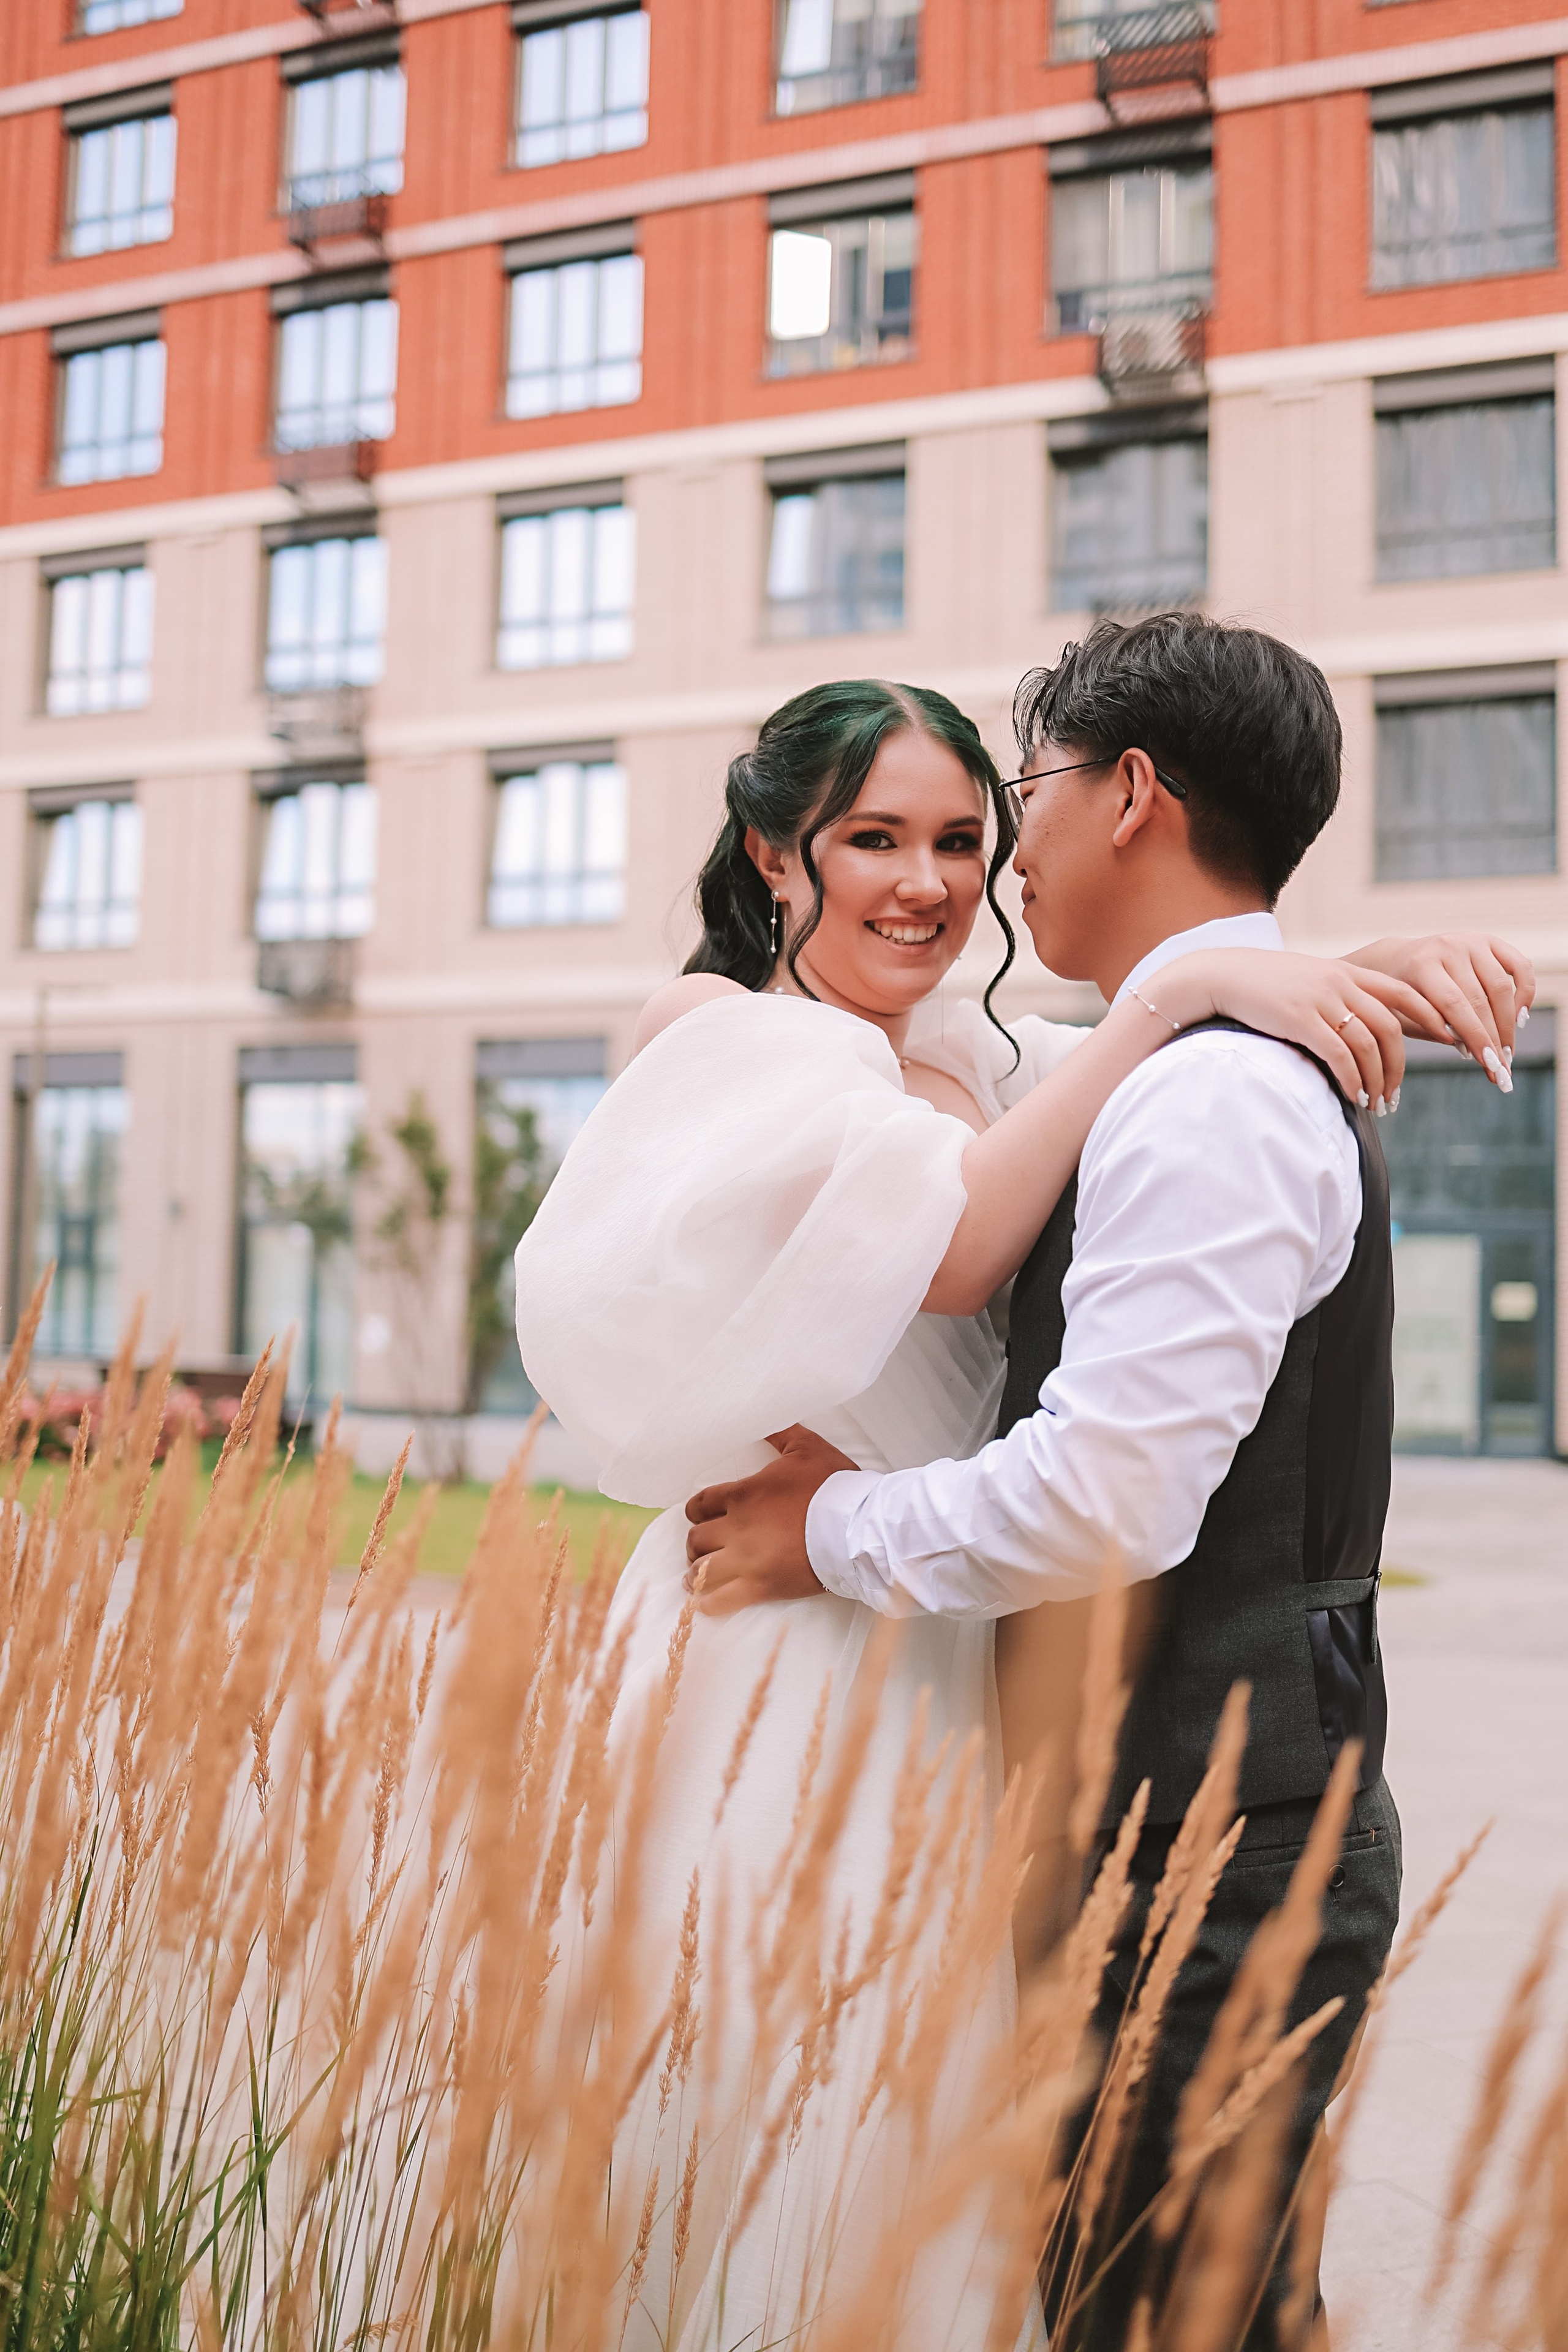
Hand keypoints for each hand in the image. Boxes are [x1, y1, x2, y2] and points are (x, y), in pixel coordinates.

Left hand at [683, 1426, 856, 1615]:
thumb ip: (780, 1432)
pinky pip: (720, 1601)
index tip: (703, 1515)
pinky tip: (705, 1601)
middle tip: (706, 1544)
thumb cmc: (833, 1487)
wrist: (857, 1529)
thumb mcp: (807, 1447)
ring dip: (696, 1572)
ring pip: (700, 1570)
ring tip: (700, 1574)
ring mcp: (746, 1561)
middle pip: (695, 1539)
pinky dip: (708, 1602)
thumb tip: (765, 1418)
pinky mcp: (760, 1587)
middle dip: (697, 1541)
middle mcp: (736, 1528)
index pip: (699, 1504)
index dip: (697, 1510)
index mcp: (743, 1495)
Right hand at [1159, 949, 1413, 1109]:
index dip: (1432, 1018)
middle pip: (1390, 1027)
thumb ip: (1342, 997)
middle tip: (1395, 1096)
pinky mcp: (1300, 1019)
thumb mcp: (1313, 981)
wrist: (1224, 975)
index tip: (1448, 1043)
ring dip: (1377, 1079)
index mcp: (1350, 971)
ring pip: (1368, 1044)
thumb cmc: (1268, 985)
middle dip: (1400, 1066)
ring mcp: (1321, 1000)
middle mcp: (1341, 982)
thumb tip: (1368, 1033)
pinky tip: (1352, 1095)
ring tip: (1375, 1103)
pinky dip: (1352, 1078)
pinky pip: (1339, 1055)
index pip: (1405, 993)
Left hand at [1346, 934, 1535, 1084]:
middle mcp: (1448, 948)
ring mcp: (1471, 941)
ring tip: (1507, 1051)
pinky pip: (1520, 966)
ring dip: (1508, 1024)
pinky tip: (1519, 1017)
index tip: (1488, 1065)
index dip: (1474, 1036)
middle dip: (1492, 1038)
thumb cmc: (1399, 996)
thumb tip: (1468, 1047)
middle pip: (1480, 999)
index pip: (1453, 1005)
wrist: (1396, 960)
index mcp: (1422, 964)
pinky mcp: (1490, 940)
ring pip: (1501, 987)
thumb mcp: (1402, 1014)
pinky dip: (1525, 993)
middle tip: (1501, 1068)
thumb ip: (1431, 1029)